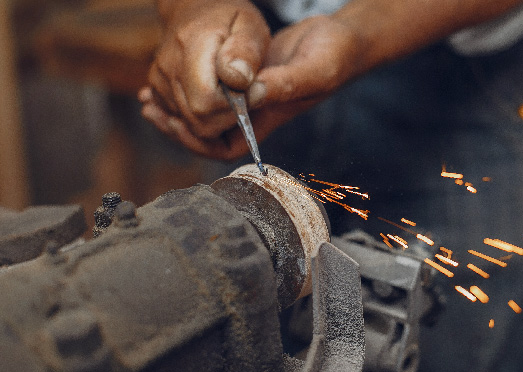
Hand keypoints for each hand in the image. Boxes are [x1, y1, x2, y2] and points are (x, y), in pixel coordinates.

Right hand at [139, 0, 270, 156]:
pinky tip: (219, 103)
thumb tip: (238, 80)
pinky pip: (184, 124)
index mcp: (190, 48)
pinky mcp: (157, 92)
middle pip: (199, 122)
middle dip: (229, 120)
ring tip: (233, 95)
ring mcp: (159, 83)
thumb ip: (246, 52)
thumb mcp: (250, 26)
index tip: (254, 92)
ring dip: (218, 120)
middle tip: (246, 97)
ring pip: (192, 127)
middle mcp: (167, 69)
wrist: (196, 11)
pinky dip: (205, 120)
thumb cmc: (230, 19)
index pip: (206, 104)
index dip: (235, 109)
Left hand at [141, 10, 362, 160]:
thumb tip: (248, 93)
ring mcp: (246, 94)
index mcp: (266, 118)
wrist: (340, 40)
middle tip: (151, 110)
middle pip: (207, 134)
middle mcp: (253, 111)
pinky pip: (209, 88)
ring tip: (149, 99)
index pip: (226, 147)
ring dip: (176, 108)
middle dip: (177, 126)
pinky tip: (168, 79)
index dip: (197, 142)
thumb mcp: (313, 71)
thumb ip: (284, 84)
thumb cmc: (333, 58)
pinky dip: (187, 86)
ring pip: (204, 113)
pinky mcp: (243, 76)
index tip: (175, 122)